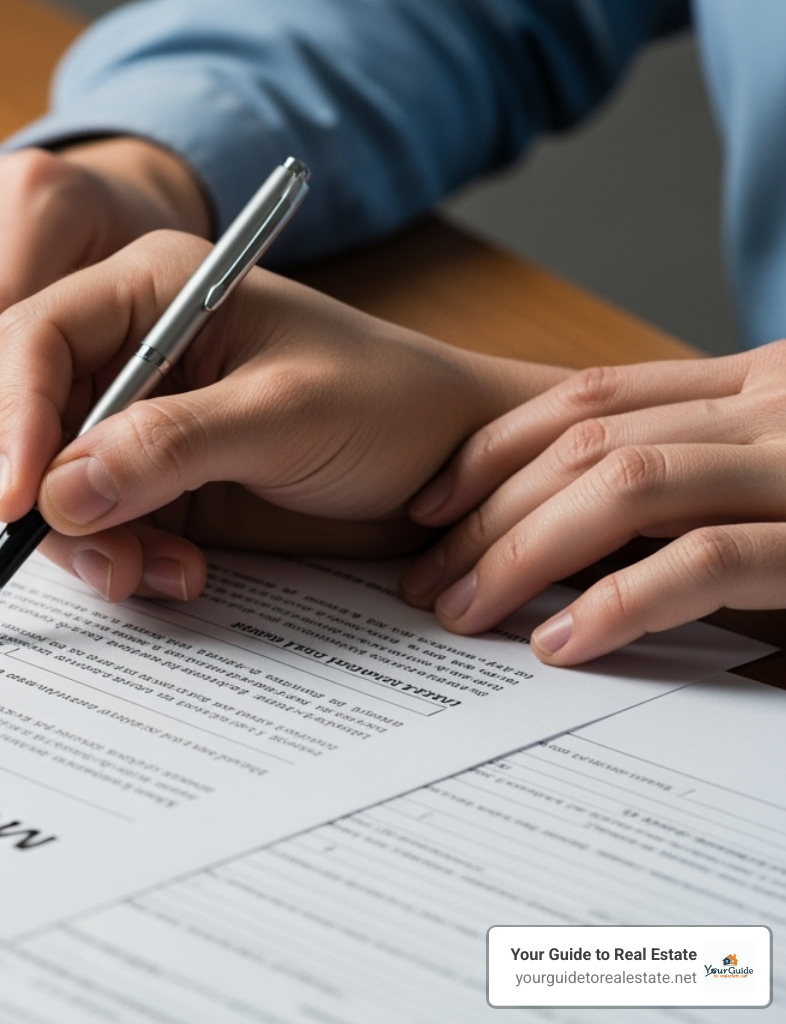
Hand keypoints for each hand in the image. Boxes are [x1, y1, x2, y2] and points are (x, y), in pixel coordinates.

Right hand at [0, 231, 562, 601]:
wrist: (453, 472)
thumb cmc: (391, 405)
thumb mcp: (282, 415)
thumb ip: (167, 444)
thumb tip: (58, 491)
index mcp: (153, 288)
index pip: (37, 337)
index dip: (16, 415)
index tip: (22, 496)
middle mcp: (132, 350)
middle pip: (31, 420)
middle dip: (50, 497)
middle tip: (101, 556)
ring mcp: (138, 422)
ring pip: (56, 487)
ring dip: (91, 544)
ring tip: (155, 573)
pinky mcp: (153, 485)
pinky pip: (99, 529)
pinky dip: (122, 561)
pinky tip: (178, 573)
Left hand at [400, 343, 785, 664]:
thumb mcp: (780, 470)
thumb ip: (696, 477)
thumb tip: (571, 527)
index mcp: (755, 382)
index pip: (593, 396)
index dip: (495, 449)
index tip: (428, 503)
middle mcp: (772, 406)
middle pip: (588, 445)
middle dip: (488, 515)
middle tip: (425, 579)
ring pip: (625, 488)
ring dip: (524, 555)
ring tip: (464, 612)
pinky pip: (703, 561)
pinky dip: (617, 602)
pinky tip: (559, 641)